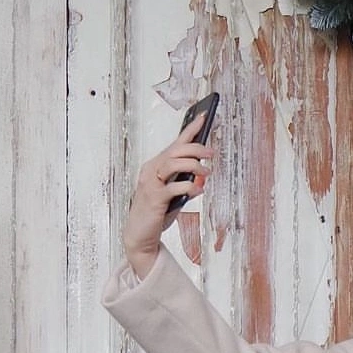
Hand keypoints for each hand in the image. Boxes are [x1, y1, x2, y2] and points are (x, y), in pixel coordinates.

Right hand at [121, 113, 214, 278]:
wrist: (140, 236)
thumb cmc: (156, 213)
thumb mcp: (172, 193)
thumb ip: (183, 180)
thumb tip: (202, 170)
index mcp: (156, 166)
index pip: (175, 143)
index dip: (190, 129)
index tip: (204, 116)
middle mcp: (151, 170)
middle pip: (176, 150)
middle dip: (196, 148)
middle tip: (212, 154)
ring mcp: (151, 183)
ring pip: (174, 164)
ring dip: (194, 166)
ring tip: (207, 173)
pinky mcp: (154, 198)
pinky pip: (174, 188)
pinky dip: (189, 188)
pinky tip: (198, 191)